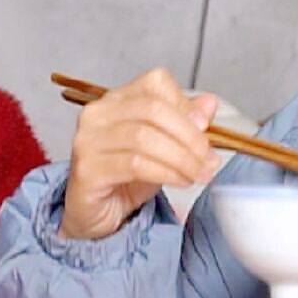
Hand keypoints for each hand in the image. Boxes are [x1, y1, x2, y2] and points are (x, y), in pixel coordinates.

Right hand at [60, 68, 220, 239]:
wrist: (96, 214)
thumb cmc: (126, 178)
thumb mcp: (163, 148)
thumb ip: (184, 124)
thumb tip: (209, 104)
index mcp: (117, 99)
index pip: (155, 83)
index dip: (185, 105)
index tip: (206, 128)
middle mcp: (98, 113)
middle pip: (152, 109)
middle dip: (189, 136)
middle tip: (209, 159)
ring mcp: (89, 140)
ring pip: (144, 137)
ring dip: (181, 158)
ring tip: (198, 174)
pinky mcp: (88, 168)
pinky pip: (134, 164)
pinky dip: (165, 172)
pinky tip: (180, 181)